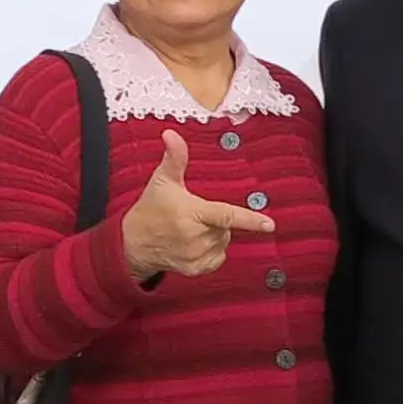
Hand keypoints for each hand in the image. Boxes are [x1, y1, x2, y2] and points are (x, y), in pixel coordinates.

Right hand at [120, 127, 275, 282]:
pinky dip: (212, 249)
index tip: (269, 224)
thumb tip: (171, 134)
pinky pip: (219, 257)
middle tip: (193, 216)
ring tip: (190, 229)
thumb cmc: (150, 209)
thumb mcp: (162, 180)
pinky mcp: (196, 269)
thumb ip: (175, 157)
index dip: (250, 220)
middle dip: (215, 220)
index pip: (226, 216)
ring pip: (223, 241)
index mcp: (191, 213)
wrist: (133, 244)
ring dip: (214, 234)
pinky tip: (194, 243)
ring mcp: (196, 255)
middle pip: (226, 227)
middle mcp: (195, 237)